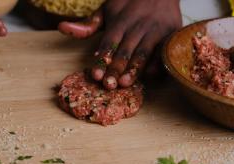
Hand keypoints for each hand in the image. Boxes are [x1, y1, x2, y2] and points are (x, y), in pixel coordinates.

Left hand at [59, 0, 181, 88]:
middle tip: (109, 86)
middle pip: (125, 51)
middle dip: (116, 69)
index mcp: (121, 20)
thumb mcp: (107, 9)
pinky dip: (158, 63)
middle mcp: (138, 25)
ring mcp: (156, 30)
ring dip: (134, 69)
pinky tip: (151, 76)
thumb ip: (88, 24)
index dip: (103, 59)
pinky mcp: (171, 34)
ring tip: (125, 84)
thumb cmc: (130, 3)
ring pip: (144, 52)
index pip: (109, 42)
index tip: (96, 75)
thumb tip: (62, 28)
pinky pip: (164, 51)